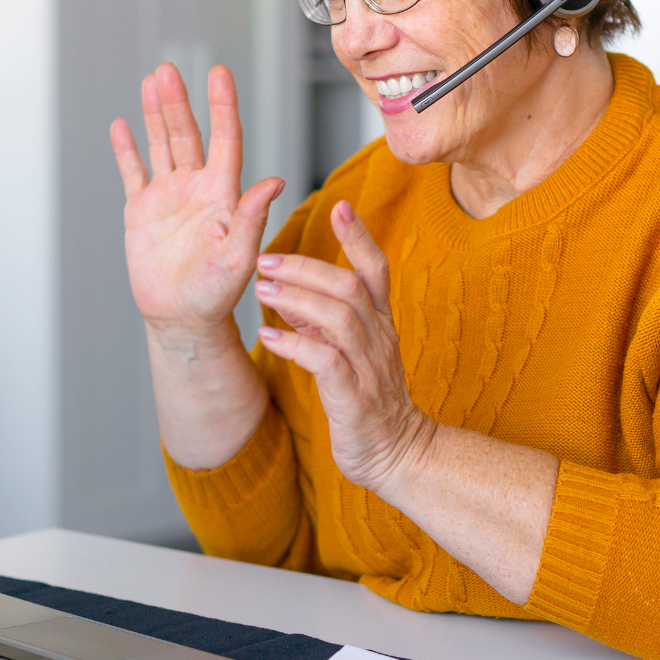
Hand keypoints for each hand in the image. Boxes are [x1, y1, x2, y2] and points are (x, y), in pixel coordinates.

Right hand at [112, 63, 283, 339]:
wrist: (182, 319)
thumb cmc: (217, 294)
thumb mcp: (240, 256)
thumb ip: (253, 217)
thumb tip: (275, 181)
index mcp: (223, 194)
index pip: (225, 139)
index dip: (222, 106)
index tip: (219, 73)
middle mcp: (196, 187)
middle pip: (188, 134)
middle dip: (178, 101)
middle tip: (169, 69)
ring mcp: (168, 196)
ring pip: (162, 144)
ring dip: (156, 113)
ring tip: (152, 80)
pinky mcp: (142, 211)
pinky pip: (133, 172)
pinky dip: (126, 149)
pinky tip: (121, 125)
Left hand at [254, 201, 434, 493]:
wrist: (397, 453)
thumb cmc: (369, 399)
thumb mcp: (350, 350)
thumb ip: (324, 320)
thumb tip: (289, 289)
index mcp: (380, 324)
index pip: (376, 270)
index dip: (359, 238)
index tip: (339, 206)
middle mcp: (379, 339)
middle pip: (348, 287)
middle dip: (305, 268)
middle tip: (265, 259)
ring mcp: (369, 368)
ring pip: (338, 318)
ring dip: (297, 300)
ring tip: (261, 291)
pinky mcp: (355, 398)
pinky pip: (326, 362)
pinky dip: (296, 345)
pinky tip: (269, 337)